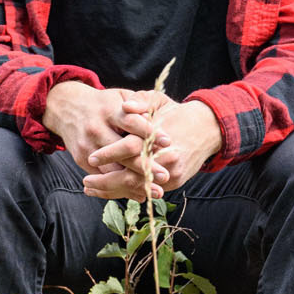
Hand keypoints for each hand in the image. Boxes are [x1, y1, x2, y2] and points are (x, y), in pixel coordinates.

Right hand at [43, 80, 163, 180]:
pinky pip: (102, 177)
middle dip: (145, 165)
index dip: (150, 132)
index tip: (169, 141)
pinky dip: (121, 188)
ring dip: (135, 182)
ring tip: (155, 190)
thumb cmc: (104, 104)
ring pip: (113, 169)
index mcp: (109, 111)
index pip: (132, 122)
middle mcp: (97, 129)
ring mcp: (87, 145)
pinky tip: (139, 194)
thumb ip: (139, 106)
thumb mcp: (121, 96)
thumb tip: (158, 121)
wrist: (67, 107)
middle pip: (123, 151)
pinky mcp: (81, 158)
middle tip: (165, 176)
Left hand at [84, 96, 220, 199]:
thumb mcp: (159, 101)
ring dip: (112, 191)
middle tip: (86, 181)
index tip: (91, 158)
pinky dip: (126, 193)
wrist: (207, 129)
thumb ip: (140, 101)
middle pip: (133, 175)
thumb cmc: (175, 113)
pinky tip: (107, 192)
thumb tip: (125, 106)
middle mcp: (167, 157)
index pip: (131, 146)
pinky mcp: (175, 182)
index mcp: (159, 135)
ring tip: (91, 189)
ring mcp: (172, 172)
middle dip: (107, 180)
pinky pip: (145, 191)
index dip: (110, 154)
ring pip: (137, 188)